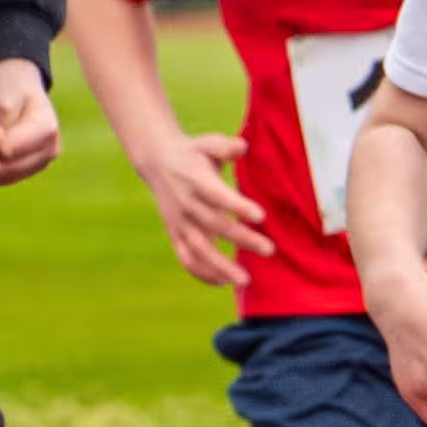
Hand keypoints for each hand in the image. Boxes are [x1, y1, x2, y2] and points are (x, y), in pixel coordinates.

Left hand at [0, 58, 61, 185]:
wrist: (18, 86)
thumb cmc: (11, 86)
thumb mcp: (4, 94)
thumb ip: (5, 120)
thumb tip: (4, 149)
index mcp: (47, 130)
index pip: (6, 150)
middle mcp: (50, 150)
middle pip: (3, 168)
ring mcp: (41, 162)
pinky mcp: (29, 169)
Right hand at [131, 126, 260, 283]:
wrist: (157, 161)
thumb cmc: (194, 152)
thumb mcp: (207, 143)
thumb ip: (225, 147)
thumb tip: (241, 146)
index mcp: (196, 180)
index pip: (217, 196)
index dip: (237, 206)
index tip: (260, 216)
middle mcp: (186, 204)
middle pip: (214, 225)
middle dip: (241, 239)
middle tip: (269, 250)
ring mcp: (179, 222)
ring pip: (198, 249)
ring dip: (220, 267)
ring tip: (244, 281)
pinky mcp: (175, 233)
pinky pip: (186, 258)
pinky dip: (202, 273)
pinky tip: (224, 284)